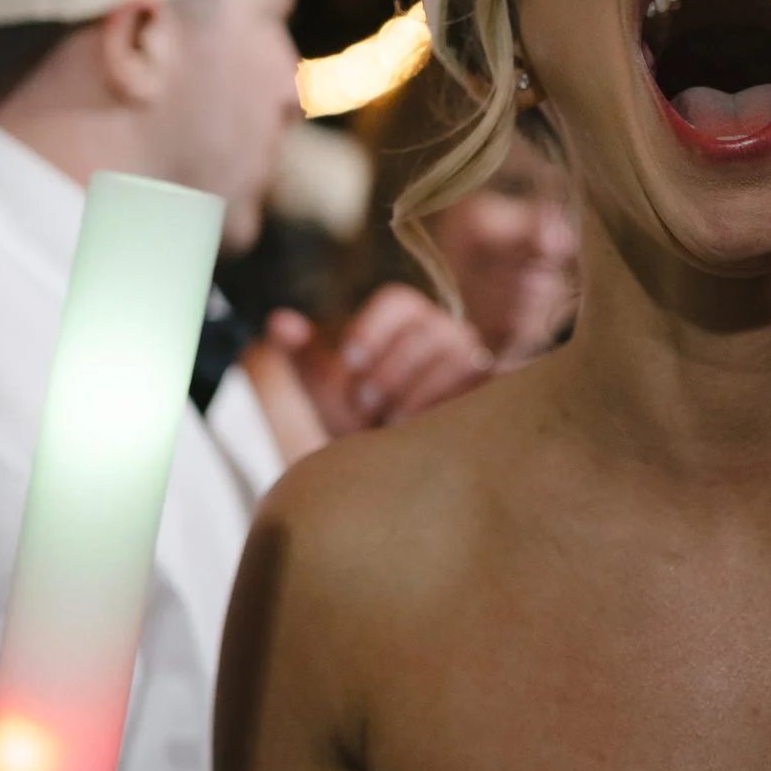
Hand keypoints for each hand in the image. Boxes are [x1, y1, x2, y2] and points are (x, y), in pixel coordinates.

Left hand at [271, 284, 493, 435]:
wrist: (400, 468)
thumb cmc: (365, 421)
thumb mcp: (328, 392)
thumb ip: (304, 357)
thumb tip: (277, 321)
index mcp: (408, 318)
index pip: (399, 301)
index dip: (372, 327)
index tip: (349, 361)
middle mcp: (447, 332)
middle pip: (426, 331)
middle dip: (389, 370)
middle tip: (363, 407)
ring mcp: (475, 359)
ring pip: (454, 357)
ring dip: (417, 391)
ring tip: (391, 423)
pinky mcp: (494, 390)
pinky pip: (479, 385)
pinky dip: (445, 406)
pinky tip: (422, 430)